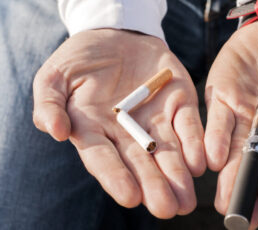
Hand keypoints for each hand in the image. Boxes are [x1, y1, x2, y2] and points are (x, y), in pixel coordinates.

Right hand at [33, 29, 205, 217]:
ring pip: (168, 152)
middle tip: (167, 208)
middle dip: (154, 186)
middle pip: (141, 163)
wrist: (117, 35)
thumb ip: (49, 103)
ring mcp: (155, 120)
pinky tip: (199, 164)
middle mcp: (127, 133)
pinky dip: (194, 144)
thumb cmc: (81, 59)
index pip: (104, 159)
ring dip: (178, 175)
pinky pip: (188, 126)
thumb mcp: (55, 76)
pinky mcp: (178, 104)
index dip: (116, 177)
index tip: (130, 196)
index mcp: (95, 130)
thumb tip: (53, 131)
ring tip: (186, 199)